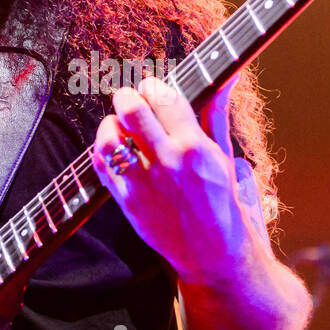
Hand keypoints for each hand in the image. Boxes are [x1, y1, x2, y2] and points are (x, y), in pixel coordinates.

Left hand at [90, 75, 252, 283]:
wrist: (210, 253)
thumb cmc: (221, 202)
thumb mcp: (223, 155)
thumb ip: (216, 111)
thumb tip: (230, 75)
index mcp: (195, 147)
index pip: (163, 96)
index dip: (154, 86)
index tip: (154, 89)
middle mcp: (166, 162)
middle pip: (131, 109)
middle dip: (128, 96)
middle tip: (132, 101)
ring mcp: (142, 183)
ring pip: (109, 135)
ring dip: (112, 123)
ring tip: (122, 127)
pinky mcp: (125, 200)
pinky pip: (100, 162)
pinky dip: (103, 148)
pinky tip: (117, 149)